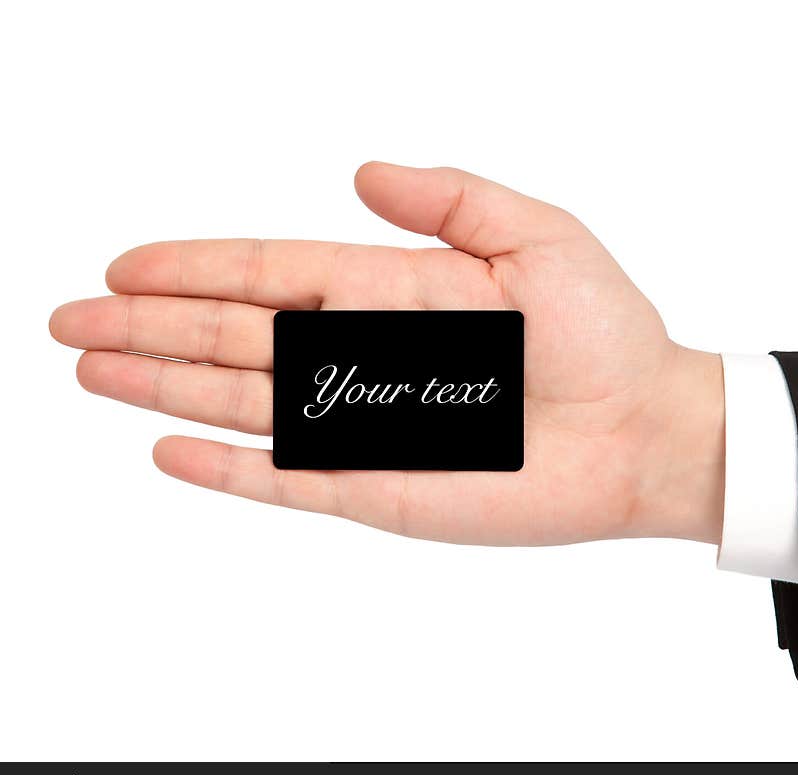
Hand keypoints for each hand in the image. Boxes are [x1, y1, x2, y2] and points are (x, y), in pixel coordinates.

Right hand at [49, 163, 723, 545]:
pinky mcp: (376, 489)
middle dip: (150, 328)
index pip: (270, 275)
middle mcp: (364, 359)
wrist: (641, 426)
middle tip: (68, 321)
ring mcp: (364, 427)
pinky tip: (165, 449)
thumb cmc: (603, 331)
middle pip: (234, 338)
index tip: (125, 266)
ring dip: (163, 386)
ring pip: (243, 404)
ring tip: (90, 369)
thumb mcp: (534, 233)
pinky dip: (225, 468)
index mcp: (391, 292)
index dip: (196, 268)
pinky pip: (287, 478)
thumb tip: (360, 173)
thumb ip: (448, 198)